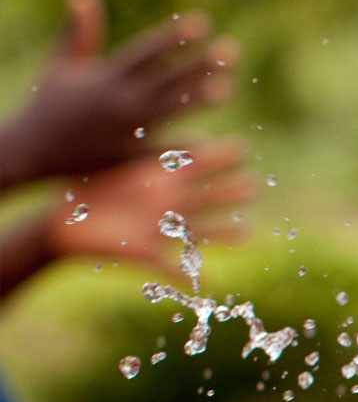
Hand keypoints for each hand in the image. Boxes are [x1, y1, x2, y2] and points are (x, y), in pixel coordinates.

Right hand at [0, 0, 237, 187]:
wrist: (29, 150)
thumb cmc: (48, 103)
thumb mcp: (60, 64)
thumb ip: (78, 30)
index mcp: (105, 76)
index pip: (146, 52)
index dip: (173, 37)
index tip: (202, 21)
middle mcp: (117, 100)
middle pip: (166, 79)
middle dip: (198, 65)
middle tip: (231, 50)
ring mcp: (122, 130)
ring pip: (168, 112)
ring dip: (198, 100)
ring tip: (228, 87)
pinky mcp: (123, 158)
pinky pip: (156, 153)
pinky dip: (179, 148)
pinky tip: (208, 143)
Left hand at [45, 139, 254, 272]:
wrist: (57, 223)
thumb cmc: (77, 189)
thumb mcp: (101, 166)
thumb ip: (127, 152)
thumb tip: (143, 121)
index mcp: (154, 177)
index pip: (193, 163)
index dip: (219, 155)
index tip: (243, 147)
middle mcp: (164, 203)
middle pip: (205, 196)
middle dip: (230, 192)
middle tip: (255, 185)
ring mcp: (158, 229)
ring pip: (199, 231)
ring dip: (224, 232)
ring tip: (249, 231)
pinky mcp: (144, 253)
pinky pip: (168, 268)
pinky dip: (184, 276)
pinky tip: (205, 281)